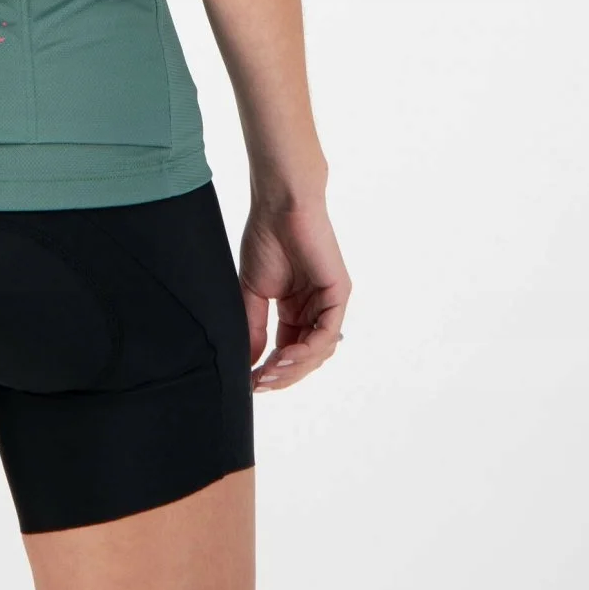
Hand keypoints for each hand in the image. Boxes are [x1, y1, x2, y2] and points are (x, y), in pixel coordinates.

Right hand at [240, 195, 349, 392]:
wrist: (279, 206)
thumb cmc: (265, 238)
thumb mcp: (252, 292)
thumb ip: (253, 327)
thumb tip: (249, 363)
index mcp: (296, 310)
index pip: (289, 352)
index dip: (273, 371)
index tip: (252, 383)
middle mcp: (315, 310)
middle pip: (305, 357)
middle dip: (283, 375)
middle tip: (261, 383)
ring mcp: (329, 303)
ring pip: (318, 351)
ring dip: (294, 367)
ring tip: (269, 372)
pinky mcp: (339, 294)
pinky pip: (327, 333)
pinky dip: (307, 350)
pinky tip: (285, 356)